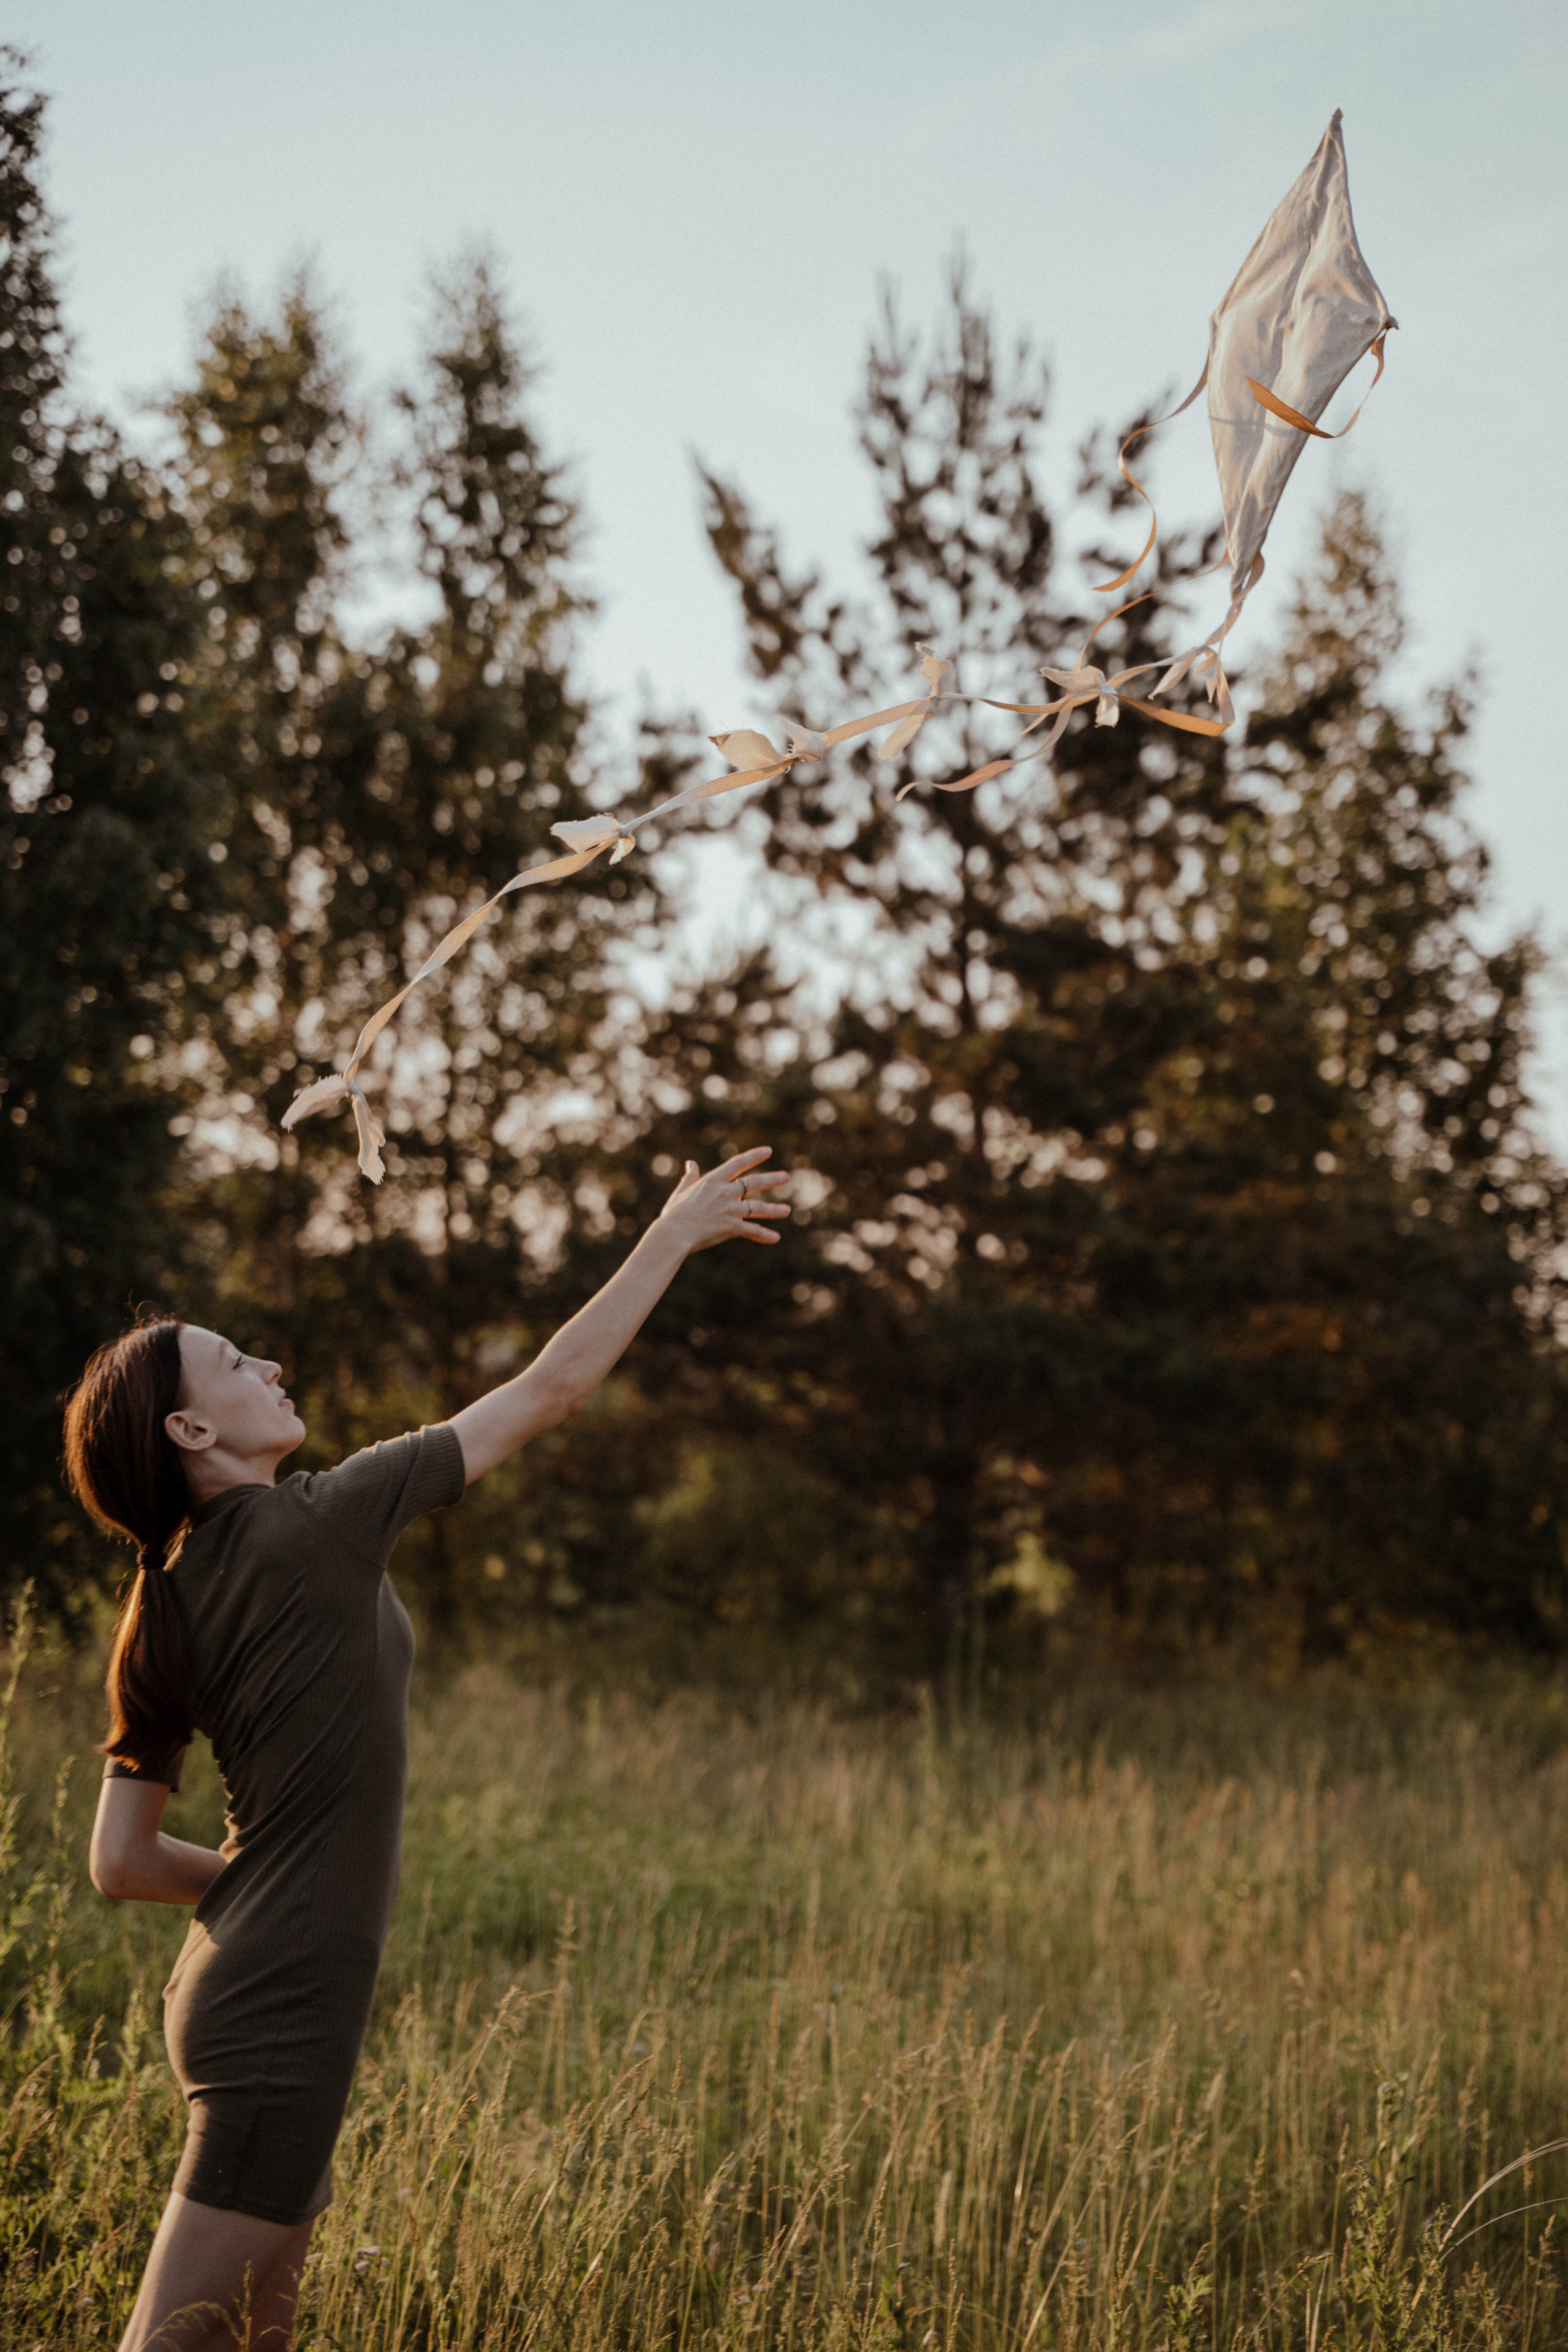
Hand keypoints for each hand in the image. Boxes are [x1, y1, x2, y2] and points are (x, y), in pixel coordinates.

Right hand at [657, 1146, 791, 1253]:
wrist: (674, 1234)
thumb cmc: (674, 1214)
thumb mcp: (681, 1192)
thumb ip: (690, 1177)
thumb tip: (691, 1163)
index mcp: (713, 1180)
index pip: (738, 1163)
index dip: (754, 1156)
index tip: (768, 1151)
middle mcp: (726, 1191)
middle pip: (754, 1182)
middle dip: (772, 1179)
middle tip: (786, 1177)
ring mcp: (731, 1209)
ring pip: (759, 1207)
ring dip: (774, 1209)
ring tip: (787, 1211)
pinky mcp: (732, 1226)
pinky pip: (753, 1230)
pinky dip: (764, 1234)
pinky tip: (775, 1238)